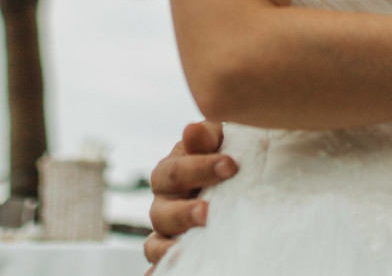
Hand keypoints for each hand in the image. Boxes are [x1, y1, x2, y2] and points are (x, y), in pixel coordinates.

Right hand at [143, 119, 233, 270]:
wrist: (236, 177)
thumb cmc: (226, 154)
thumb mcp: (219, 140)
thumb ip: (206, 136)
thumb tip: (191, 129)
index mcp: (171, 171)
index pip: (174, 171)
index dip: (200, 168)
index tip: (231, 165)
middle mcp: (164, 202)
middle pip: (161, 212)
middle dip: (184, 213)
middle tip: (208, 212)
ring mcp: (168, 231)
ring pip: (155, 243)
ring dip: (169, 248)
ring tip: (188, 250)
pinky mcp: (174, 251)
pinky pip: (160, 264)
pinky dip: (159, 270)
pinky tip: (160, 274)